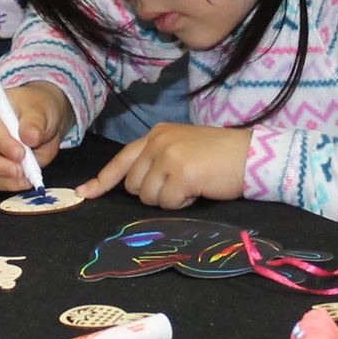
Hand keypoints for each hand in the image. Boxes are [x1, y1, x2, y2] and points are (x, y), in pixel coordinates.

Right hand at [0, 81, 71, 191]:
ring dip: (3, 178)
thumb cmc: (36, 108)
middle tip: (21, 170)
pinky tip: (21, 182)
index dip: (2, 142)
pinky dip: (5, 184)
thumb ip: (35, 122)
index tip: (20, 153)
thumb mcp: (40, 109)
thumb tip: (30, 137)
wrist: (42, 120)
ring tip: (25, 178)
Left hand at [79, 122, 250, 208]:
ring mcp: (168, 157)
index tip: (85, 193)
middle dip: (154, 193)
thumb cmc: (221, 157)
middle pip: (133, 185)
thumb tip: (133, 186)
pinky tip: (199, 189)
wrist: (252, 155)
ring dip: (169, 199)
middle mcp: (158, 142)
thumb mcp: (183, 149)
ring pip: (148, 197)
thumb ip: (157, 161)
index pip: (122, 160)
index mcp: (157, 134)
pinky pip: (167, 203)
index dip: (103, 180)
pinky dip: (182, 203)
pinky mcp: (180, 174)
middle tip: (182, 184)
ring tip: (193, 184)